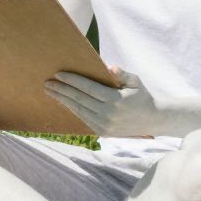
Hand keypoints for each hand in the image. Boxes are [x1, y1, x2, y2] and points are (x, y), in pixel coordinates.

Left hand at [44, 66, 163, 137]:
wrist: (153, 120)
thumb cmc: (142, 96)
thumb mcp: (135, 81)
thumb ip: (122, 74)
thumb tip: (109, 67)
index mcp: (116, 100)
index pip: (89, 89)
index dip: (73, 81)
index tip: (59, 74)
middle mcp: (109, 114)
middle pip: (80, 100)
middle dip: (62, 91)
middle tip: (47, 83)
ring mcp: (105, 125)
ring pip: (79, 110)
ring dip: (63, 100)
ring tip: (50, 91)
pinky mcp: (103, 132)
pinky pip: (83, 118)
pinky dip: (72, 109)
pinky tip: (64, 101)